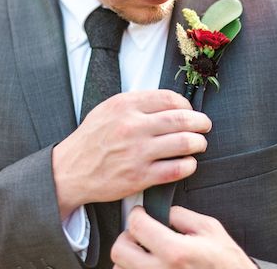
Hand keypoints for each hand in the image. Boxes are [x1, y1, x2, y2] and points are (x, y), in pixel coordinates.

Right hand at [52, 90, 210, 218]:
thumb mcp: (108, 109)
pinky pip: (176, 169)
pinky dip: (189, 165)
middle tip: (205, 125)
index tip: (189, 110)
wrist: (71, 170)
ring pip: (184, 143)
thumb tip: (169, 102)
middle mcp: (132, 127)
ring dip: (199, 143)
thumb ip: (136, 103)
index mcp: (125, 106)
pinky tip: (189, 163)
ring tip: (199, 144)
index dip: (186, 104)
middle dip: (200, 122)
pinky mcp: (139, 177)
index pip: (169, 98)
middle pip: (181, 119)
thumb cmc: (92, 139)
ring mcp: (137, 152)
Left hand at [111, 206, 255, 268]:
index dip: (136, 214)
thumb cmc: (226, 264)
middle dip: (127, 237)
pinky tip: (151, 265)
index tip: (140, 213)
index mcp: (174, 251)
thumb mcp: (210, 229)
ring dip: (129, 258)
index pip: (136, 226)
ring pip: (121, 268)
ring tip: (147, 253)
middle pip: (119, 250)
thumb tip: (164, 212)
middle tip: (139, 233)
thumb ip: (182, 216)